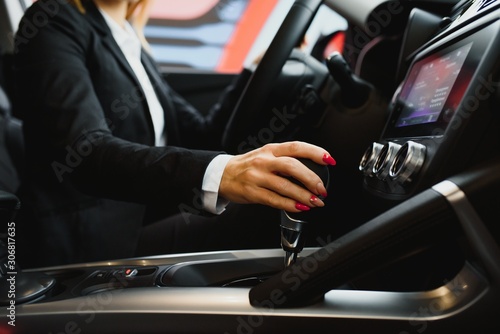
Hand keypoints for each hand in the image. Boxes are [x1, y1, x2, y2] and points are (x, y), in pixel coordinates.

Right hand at [219, 141, 335, 211]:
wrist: (222, 175)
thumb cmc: (247, 166)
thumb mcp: (266, 155)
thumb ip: (286, 159)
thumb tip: (313, 169)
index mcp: (271, 149)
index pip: (297, 147)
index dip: (316, 152)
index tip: (330, 160)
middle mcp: (264, 161)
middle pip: (292, 166)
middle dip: (311, 179)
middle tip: (322, 189)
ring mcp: (257, 177)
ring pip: (285, 185)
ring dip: (304, 195)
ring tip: (315, 202)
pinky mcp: (252, 192)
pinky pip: (274, 200)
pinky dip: (290, 205)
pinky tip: (299, 207)